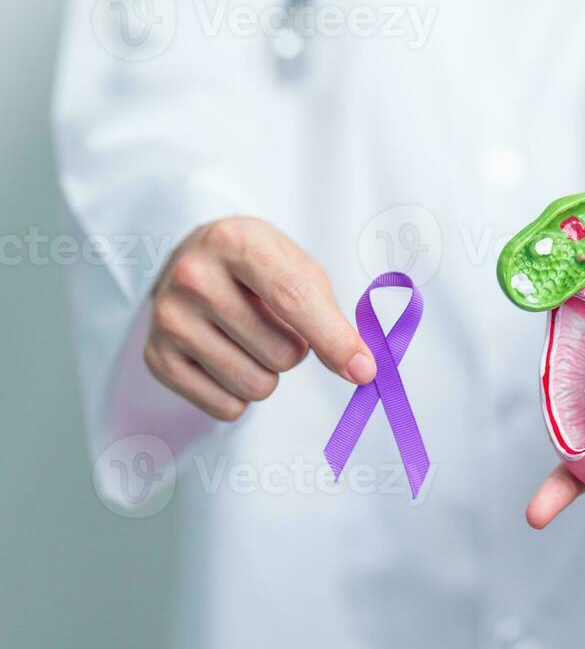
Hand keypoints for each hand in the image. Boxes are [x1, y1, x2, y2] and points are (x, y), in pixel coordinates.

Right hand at [143, 217, 375, 420]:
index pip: (293, 299)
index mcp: (234, 241)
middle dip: (294, 349)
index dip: (333, 339)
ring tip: (249, 337)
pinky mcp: (156, 358)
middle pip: (281, 352)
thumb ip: (331, 316)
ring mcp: (168, 318)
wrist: (193, 262)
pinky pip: (226, 407)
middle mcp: (193, 276)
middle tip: (273, 323)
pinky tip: (226, 356)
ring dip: (268, 372)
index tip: (363, 370)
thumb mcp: (297, 268)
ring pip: (256, 385)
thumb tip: (360, 369)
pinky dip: (239, 393)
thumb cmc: (258, 268)